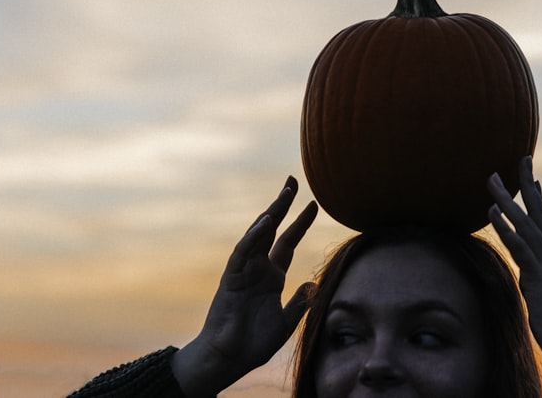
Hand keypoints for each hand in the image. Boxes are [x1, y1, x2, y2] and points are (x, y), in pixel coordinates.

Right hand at [171, 176, 317, 396]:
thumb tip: (313, 284)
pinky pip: (243, 253)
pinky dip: (253, 236)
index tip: (313, 204)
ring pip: (257, 235)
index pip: (288, 243)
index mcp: (272, 277)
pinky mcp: (231, 278)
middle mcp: (258, 268)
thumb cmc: (253, 343)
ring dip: (271, 214)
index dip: (300, 223)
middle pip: (272, 230)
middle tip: (293, 181)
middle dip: (283, 206)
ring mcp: (244, 271)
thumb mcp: (285, 323)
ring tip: (285, 194)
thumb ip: (299, 303)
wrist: (228, 360)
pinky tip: (266, 222)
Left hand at [487, 157, 541, 364]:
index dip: (538, 200)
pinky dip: (506, 227)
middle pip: (537, 213)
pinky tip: (492, 212)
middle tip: (520, 159)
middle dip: (527, 185)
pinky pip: (519, 247)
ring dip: (507, 200)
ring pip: (525, 224)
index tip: (534, 179)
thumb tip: (533, 280)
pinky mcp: (537, 277)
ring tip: (491, 180)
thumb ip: (541, 284)